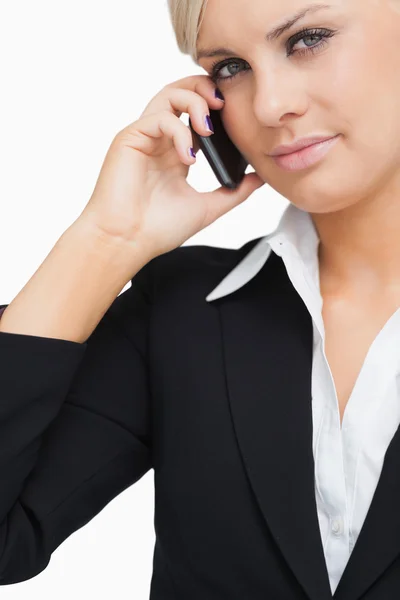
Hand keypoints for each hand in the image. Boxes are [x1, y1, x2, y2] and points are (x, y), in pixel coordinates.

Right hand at [79, 74, 263, 261]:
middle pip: (181, 92)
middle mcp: (160, 140)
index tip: (237, 116)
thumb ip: (235, 192)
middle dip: (205, 88)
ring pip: (168, 95)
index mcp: (176, 152)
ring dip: (193, 101)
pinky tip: (188, 157)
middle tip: (223, 104)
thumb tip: (260, 178)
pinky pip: (158, 118)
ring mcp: (144, 137)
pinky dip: (179, 132)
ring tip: (208, 127)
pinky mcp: (129, 138)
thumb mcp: (208, 207)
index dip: (216, 107)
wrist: (128, 242)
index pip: (196, 113)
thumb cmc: (157, 228)